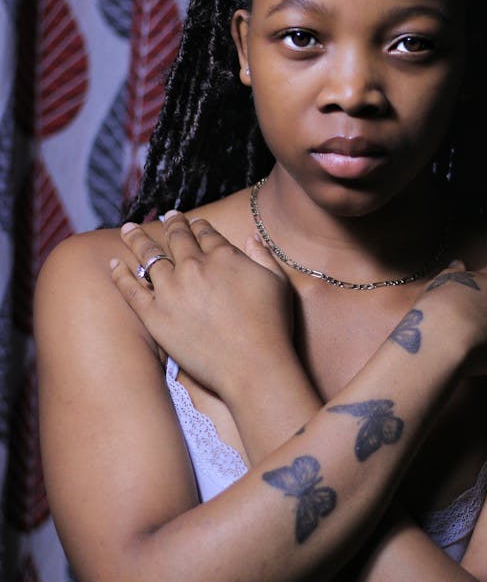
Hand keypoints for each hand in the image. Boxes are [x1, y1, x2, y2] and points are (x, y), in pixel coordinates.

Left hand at [110, 211, 293, 394]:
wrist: (253, 365)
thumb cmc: (272, 326)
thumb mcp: (278, 282)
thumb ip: (263, 255)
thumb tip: (251, 237)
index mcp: (222, 256)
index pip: (205, 233)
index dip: (198, 225)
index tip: (192, 222)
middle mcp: (193, 266)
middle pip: (176, 238)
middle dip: (171, 224)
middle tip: (166, 217)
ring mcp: (170, 290)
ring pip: (148, 256)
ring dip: (137, 239)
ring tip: (129, 229)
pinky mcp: (154, 315)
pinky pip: (131, 289)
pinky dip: (120, 274)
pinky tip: (115, 263)